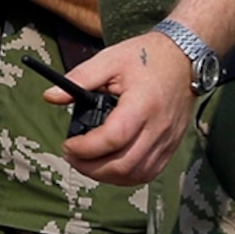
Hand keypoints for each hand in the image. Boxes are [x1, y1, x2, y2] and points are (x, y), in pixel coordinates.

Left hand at [60, 31, 197, 185]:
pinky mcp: (171, 146)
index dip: (85, 149)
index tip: (68, 144)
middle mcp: (158, 127)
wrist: (184, 58)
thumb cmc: (146, 57)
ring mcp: (167, 140)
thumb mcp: (109, 60)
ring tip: (88, 162)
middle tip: (72, 156)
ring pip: (135, 175)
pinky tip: (111, 165)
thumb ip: (79, 78)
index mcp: (142, 104)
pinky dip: (126, 176)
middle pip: (122, 165)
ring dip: (106, 176)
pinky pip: (148, 173)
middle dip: (90, 168)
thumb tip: (50, 96)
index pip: (112, 139)